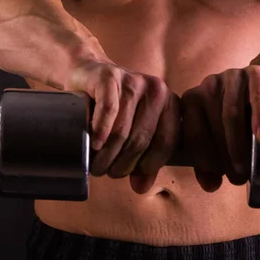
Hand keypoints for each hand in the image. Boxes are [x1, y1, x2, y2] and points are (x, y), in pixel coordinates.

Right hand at [66, 60, 181, 193]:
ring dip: (107, 154)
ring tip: (96, 166)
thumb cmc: (115, 107)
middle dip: (123, 164)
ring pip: (123, 129)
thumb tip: (140, 187)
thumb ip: (143, 155)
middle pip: (141, 139)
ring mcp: (133, 81)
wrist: (89, 72)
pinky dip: (100, 132)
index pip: (166, 142)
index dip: (149, 165)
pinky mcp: (109, 77)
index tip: (131, 177)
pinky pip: (108, 110)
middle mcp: (156, 90)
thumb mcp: (135, 127)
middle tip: (107, 173)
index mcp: (170, 103)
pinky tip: (94, 144)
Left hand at [180, 65, 259, 191]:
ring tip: (248, 168)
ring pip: (231, 112)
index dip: (202, 160)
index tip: (215, 181)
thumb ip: (211, 159)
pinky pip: (257, 94)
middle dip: (223, 156)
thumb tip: (210, 186)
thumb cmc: (245, 121)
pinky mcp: (256, 72)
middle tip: (236, 178)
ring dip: (239, 143)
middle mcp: (207, 85)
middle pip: (212, 125)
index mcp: (192, 100)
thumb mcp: (223, 138)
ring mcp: (231, 76)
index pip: (191, 133)